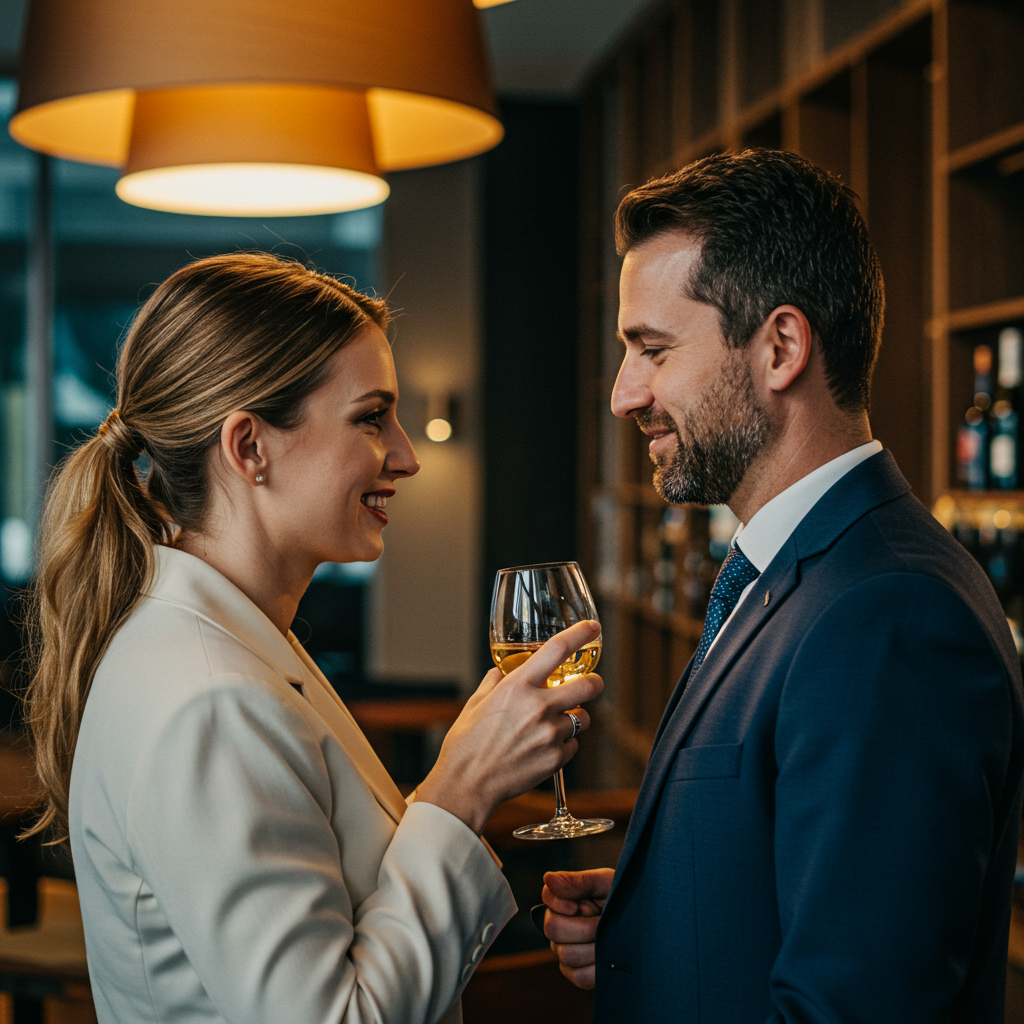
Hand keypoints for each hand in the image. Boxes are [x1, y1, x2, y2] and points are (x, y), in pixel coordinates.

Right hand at [416, 620, 603, 833]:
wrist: (467, 785)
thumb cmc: (466, 745)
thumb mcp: (475, 704)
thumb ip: (492, 684)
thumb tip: (499, 674)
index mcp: (518, 686)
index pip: (557, 649)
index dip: (580, 634)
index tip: (592, 628)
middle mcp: (539, 706)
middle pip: (588, 685)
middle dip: (595, 682)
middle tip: (592, 683)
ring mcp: (550, 733)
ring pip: (582, 718)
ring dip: (574, 719)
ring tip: (553, 726)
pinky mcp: (556, 758)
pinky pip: (573, 745)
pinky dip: (564, 745)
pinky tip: (544, 748)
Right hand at [541, 868, 613, 989]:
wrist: (646, 924)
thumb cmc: (624, 898)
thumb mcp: (605, 883)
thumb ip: (578, 881)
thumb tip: (548, 879)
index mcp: (565, 899)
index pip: (548, 896)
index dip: (562, 902)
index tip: (584, 905)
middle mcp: (560, 925)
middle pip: (553, 928)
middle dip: (585, 926)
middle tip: (604, 922)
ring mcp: (566, 950)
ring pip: (567, 954)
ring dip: (594, 947)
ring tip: (611, 939)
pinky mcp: (577, 974)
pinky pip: (580, 976)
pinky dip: (598, 969)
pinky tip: (609, 957)